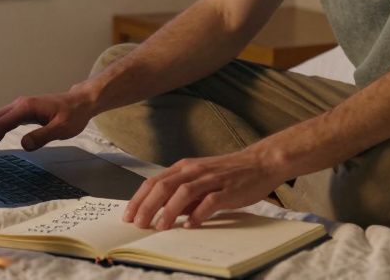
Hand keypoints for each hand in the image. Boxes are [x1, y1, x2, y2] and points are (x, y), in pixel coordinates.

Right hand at [0, 89, 94, 161]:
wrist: (81, 102)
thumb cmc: (73, 115)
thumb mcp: (62, 128)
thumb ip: (43, 136)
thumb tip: (23, 145)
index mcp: (26, 107)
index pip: (1, 125)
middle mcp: (19, 104)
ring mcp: (20, 107)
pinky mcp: (23, 111)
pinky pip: (3, 121)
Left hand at [123, 147, 286, 229]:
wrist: (260, 162)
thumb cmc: (229, 173)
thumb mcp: (200, 179)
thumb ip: (183, 194)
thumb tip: (163, 213)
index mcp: (185, 167)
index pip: (154, 182)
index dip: (139, 199)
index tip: (129, 215)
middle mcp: (195, 170)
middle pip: (164, 186)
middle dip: (147, 206)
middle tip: (138, 224)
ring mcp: (211, 179)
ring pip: (183, 192)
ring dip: (168, 210)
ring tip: (160, 226)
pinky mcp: (227, 189)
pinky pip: (209, 202)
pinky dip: (198, 214)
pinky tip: (190, 225)